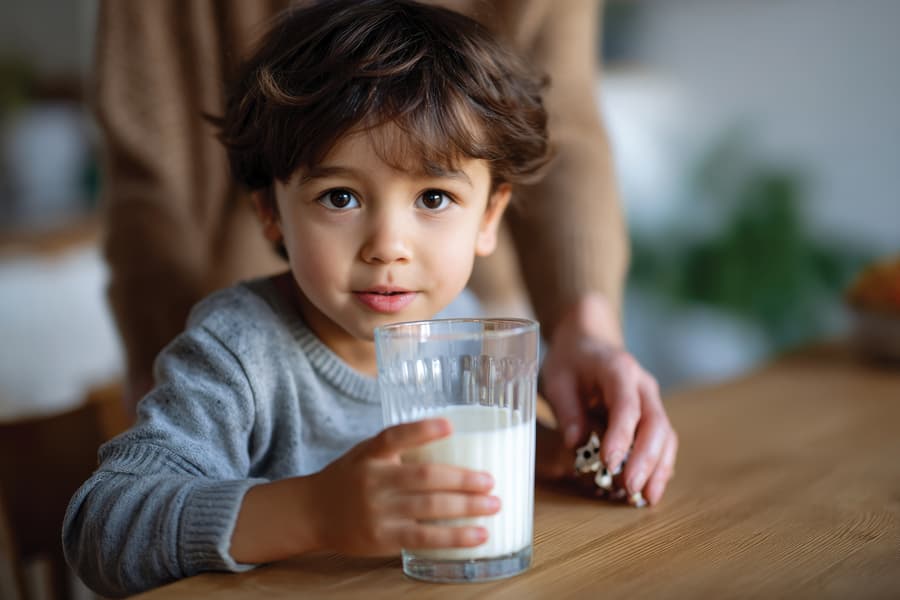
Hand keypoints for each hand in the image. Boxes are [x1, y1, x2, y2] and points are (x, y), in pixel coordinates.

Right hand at [308, 418, 499, 555]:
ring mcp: (378, 511)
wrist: (311, 512)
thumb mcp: (366, 453)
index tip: (449, 426)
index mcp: (370, 454)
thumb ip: (399, 447)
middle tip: (491, 480)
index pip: (394, 436)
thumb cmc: (350, 478)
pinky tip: (477, 535)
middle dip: (463, 480)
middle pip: (424, 477)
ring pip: (429, 508)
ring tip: (493, 505)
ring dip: (466, 507)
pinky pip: (424, 538)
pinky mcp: (383, 538)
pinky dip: (454, 536)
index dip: (421, 430)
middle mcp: (373, 480)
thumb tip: (454, 438)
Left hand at [540, 293, 677, 505]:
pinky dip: (659, 467)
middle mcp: (643, 385)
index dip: (621, 436)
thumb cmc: (571, 360)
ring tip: (645, 498)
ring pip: (666, 436)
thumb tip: (576, 444)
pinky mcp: (652, 416)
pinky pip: (663, 443)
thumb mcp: (557, 379)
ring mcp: (652, 401)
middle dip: (645, 459)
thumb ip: (567, 410)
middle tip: (630, 488)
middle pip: (655, 424)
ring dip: (658, 468)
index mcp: (619, 369)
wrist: (588, 342)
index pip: (626, 406)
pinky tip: (649, 490)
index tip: (609, 462)